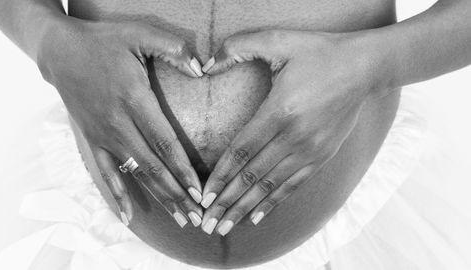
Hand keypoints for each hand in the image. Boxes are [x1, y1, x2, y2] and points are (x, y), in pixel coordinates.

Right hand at [36, 18, 204, 227]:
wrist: (59, 51)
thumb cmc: (103, 41)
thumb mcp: (139, 34)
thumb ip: (172, 48)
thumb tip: (201, 69)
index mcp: (133, 98)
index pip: (165, 142)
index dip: (183, 169)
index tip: (200, 191)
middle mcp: (118, 123)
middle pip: (154, 165)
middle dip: (178, 193)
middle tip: (199, 216)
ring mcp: (103, 135)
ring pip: (136, 173)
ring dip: (159, 197)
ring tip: (180, 218)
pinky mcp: (92, 139)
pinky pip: (106, 173)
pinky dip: (117, 195)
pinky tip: (128, 216)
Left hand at [199, 30, 385, 234]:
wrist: (365, 67)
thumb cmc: (320, 52)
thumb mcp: (279, 40)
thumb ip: (238, 47)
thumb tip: (204, 64)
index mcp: (280, 111)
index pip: (241, 152)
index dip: (220, 177)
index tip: (203, 196)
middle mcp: (294, 137)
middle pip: (252, 176)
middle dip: (227, 201)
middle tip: (206, 223)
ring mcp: (310, 150)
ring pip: (270, 186)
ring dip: (245, 208)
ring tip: (225, 226)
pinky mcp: (322, 156)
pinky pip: (293, 185)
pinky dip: (274, 202)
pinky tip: (258, 216)